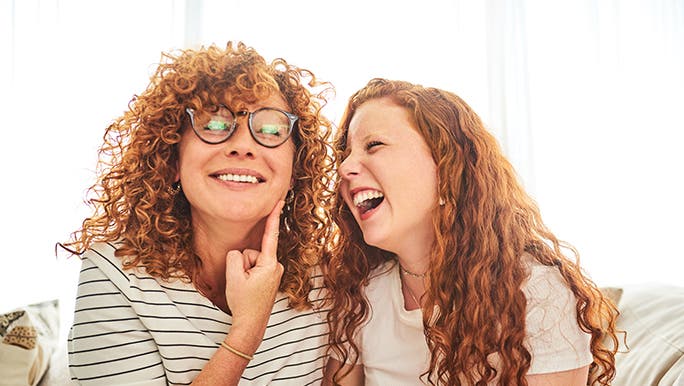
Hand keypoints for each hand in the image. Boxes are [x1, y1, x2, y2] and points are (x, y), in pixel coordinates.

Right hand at [224, 200, 284, 339]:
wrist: (251, 324)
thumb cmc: (244, 303)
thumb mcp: (234, 276)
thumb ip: (235, 257)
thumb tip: (240, 253)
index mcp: (269, 264)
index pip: (270, 235)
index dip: (273, 216)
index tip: (280, 199)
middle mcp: (276, 266)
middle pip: (251, 252)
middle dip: (242, 264)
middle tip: (243, 284)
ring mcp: (273, 272)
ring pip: (250, 261)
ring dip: (244, 272)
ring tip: (246, 288)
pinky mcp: (270, 276)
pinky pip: (253, 268)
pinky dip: (247, 275)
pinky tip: (249, 289)